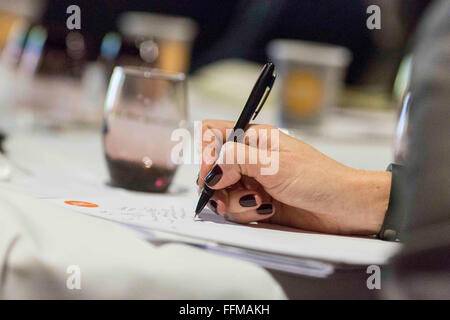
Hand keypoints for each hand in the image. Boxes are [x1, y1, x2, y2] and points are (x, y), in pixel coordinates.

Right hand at [197, 120, 390, 234]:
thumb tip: (212, 168)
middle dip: (217, 185)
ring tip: (259, 203)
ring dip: (235, 202)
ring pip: (222, 191)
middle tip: (226, 196)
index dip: (206, 154)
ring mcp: (253, 181)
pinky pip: (236, 208)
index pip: (214, 135)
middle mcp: (251, 158)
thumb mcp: (274, 165)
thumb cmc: (319, 178)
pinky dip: (246, 212)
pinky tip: (266, 210)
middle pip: (213, 168)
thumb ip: (236, 160)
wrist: (343, 208)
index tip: (210, 175)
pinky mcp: (258, 202)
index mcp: (255, 138)